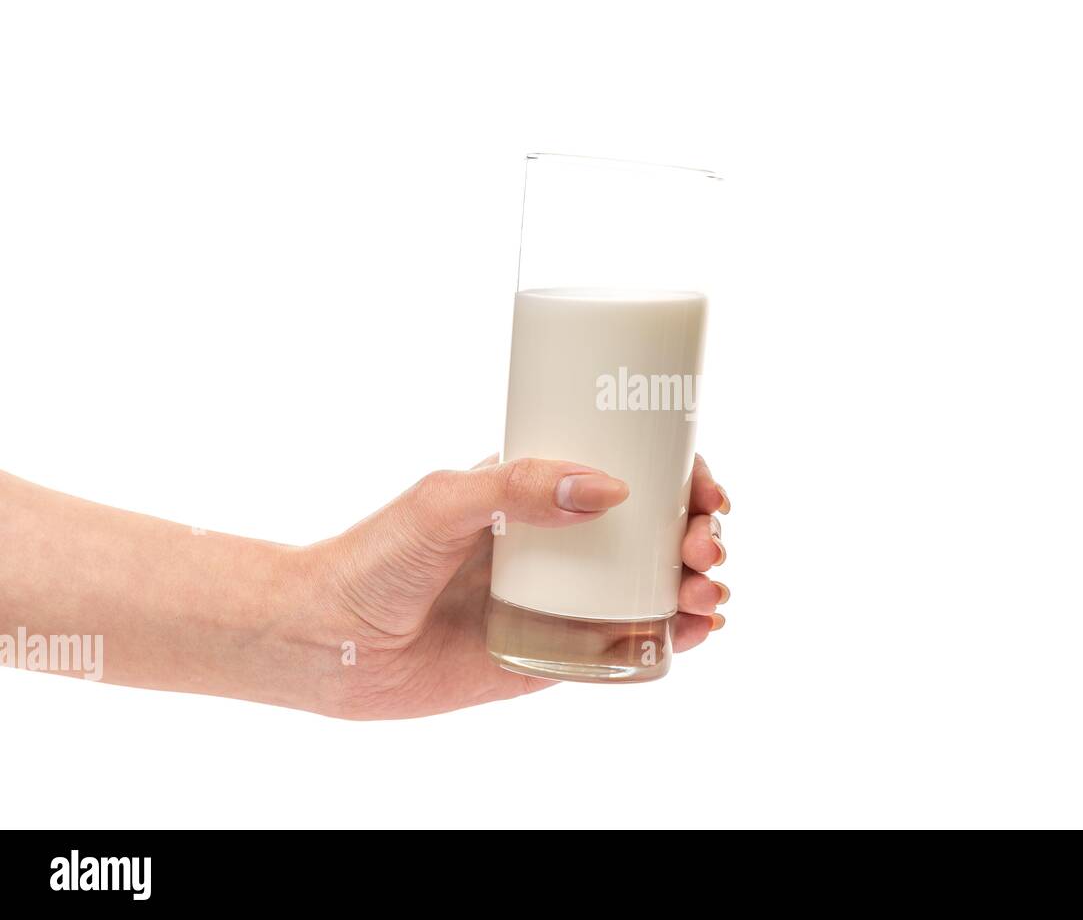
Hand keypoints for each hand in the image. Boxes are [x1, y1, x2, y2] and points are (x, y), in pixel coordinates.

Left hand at [304, 454, 730, 718]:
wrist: (328, 643)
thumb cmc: (374, 558)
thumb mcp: (442, 502)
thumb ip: (518, 487)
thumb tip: (612, 489)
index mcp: (539, 493)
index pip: (631, 472)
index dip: (683, 477)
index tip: (707, 488)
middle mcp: (560, 544)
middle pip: (656, 531)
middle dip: (699, 535)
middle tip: (704, 548)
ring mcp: (562, 601)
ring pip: (653, 587)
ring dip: (697, 586)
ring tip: (708, 596)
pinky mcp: (554, 656)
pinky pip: (626, 645)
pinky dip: (672, 639)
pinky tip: (695, 632)